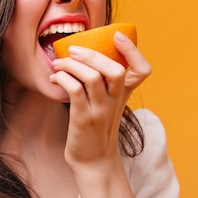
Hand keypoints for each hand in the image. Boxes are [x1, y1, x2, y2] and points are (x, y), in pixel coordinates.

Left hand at [49, 31, 151, 168]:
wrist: (93, 161)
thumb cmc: (96, 127)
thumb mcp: (107, 103)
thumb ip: (103, 82)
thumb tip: (83, 52)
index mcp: (123, 94)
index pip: (142, 70)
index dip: (133, 51)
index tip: (117, 35)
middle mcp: (115, 101)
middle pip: (114, 70)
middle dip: (92, 54)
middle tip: (73, 49)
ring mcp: (100, 111)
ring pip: (91, 78)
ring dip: (71, 65)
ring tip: (58, 63)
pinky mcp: (83, 119)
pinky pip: (74, 91)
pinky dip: (63, 78)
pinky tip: (54, 77)